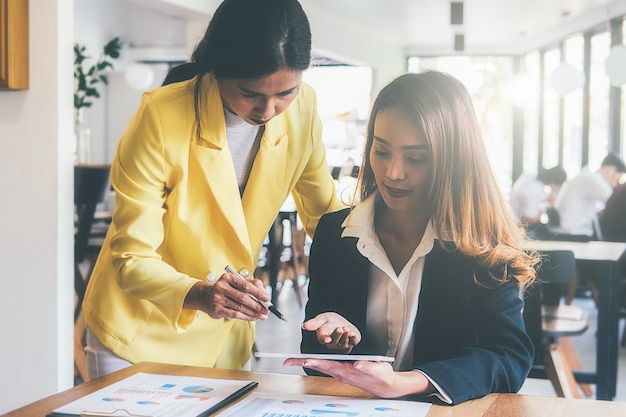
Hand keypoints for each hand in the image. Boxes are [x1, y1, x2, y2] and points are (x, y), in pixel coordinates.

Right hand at [185, 272, 269, 320]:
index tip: (267, 298)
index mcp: (228, 277)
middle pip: (243, 297)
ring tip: (262, 315)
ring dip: (253, 313)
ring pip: (240, 307)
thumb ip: (251, 284)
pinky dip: (246, 317)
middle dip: (257, 305)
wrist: (204, 297)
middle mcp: (222, 287)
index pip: (246, 285)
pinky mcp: (217, 309)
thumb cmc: (225, 289)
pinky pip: (235, 314)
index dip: (258, 292)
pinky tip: (253, 318)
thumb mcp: (236, 282)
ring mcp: (218, 298)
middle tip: (266, 310)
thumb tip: (264, 293)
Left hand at [282, 358, 431, 397]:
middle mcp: (341, 372)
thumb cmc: (382, 376)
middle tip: (287, 361)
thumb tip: (358, 364)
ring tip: (293, 360)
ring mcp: (341, 373)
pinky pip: (326, 367)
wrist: (386, 386)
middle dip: (302, 363)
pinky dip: (316, 363)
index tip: (302, 360)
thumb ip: (368, 366)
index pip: (327, 365)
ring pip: (320, 366)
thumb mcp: (378, 369)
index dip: (314, 362)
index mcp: (347, 371)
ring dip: (307, 363)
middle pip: (318, 366)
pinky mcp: (343, 372)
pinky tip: (309, 361)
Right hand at [303, 313, 360, 351]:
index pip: (323, 339)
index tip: (327, 338)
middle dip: (337, 335)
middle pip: (335, 341)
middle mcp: (333, 343)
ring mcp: (343, 344)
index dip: (325, 339)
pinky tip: (352, 333)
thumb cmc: (330, 322)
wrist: (341, 322)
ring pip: (344, 342)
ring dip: (345, 336)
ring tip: (345, 328)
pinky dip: (353, 338)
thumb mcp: (322, 319)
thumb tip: (304, 326)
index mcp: (324, 337)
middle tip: (339, 328)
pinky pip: (353, 341)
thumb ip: (314, 323)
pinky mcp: (352, 342)